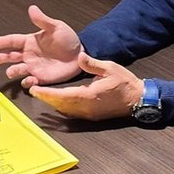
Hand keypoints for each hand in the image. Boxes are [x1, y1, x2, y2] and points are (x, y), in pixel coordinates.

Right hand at [0, 5, 83, 85]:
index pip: (12, 41)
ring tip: (11, 71)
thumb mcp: (56, 27)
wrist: (80, 54)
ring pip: (17, 70)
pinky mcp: (41, 78)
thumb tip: (32, 8)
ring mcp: (34, 67)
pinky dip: (27, 82)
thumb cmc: (68, 39)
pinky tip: (29, 80)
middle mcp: (28, 55)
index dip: (1, 42)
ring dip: (12, 71)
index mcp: (30, 41)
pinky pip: (30, 82)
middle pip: (9, 56)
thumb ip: (43, 20)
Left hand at [29, 53, 143, 121]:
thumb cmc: (125, 83)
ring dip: (54, 104)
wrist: (139, 100)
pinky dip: (63, 107)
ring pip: (66, 111)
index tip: (36, 90)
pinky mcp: (92, 116)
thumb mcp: (110, 68)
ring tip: (42, 96)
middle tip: (34, 92)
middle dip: (47, 99)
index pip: (63, 96)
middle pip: (61, 105)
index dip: (48, 93)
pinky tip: (58, 102)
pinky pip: (73, 113)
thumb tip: (79, 57)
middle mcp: (87, 108)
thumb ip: (93, 64)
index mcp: (89, 96)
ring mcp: (89, 114)